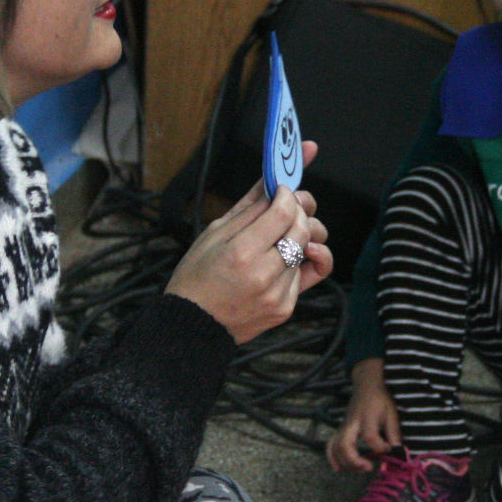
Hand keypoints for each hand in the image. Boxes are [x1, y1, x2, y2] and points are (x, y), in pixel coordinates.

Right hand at [166, 142, 331, 343]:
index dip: (287, 194)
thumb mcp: (214, 233)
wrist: (193, 325)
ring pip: (308, 250)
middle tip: (286, 207)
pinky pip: (306, 275)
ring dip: (298, 236)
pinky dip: (296, 262)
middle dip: (299, 211)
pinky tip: (280, 261)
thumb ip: (250, 205)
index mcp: (240, 252)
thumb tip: (274, 175)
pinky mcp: (285, 308)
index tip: (281, 190)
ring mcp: (277, 295)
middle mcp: (263, 275)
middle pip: (302, 229)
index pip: (283, 212)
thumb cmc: (197, 276)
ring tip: (279, 236)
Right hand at [328, 359, 401, 472]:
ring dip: (347, 463)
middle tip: (369, 467)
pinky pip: (330, 446)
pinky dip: (332, 458)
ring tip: (361, 468)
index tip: (388, 448)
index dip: (380, 447)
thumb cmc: (380, 401)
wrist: (365, 387)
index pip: (370, 437)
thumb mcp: (392, 414)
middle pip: (345, 445)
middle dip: (355, 461)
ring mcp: (343, 428)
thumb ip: (394, 433)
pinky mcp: (339, 431)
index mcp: (367, 418)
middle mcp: (352, 424)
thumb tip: (396, 451)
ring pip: (336, 449)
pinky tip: (338, 468)